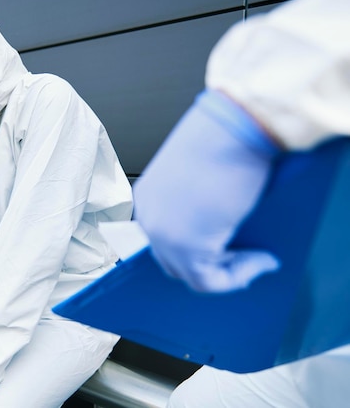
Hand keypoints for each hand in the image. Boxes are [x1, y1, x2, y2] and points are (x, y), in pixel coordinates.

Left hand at [133, 89, 281, 291]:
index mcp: (146, 198)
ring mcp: (163, 235)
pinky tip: (263, 259)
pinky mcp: (187, 247)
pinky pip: (210, 280)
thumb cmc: (223, 139)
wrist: (235, 128)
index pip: (159, 240)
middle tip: (243, 259)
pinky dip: (239, 275)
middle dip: (210, 264)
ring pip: (192, 275)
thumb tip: (220, 226)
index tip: (222, 255)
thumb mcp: (200, 175)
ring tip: (257, 259)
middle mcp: (148, 218)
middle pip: (172, 262)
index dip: (190, 252)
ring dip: (229, 272)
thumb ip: (197, 204)